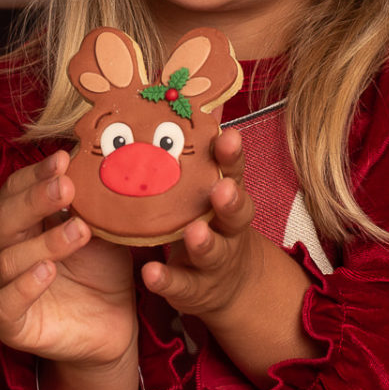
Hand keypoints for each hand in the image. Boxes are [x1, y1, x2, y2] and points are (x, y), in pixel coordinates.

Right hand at [0, 151, 135, 367]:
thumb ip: (90, 201)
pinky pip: (6, 303)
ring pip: (7, 261)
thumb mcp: (98, 229)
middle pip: (4, 221)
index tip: (65, 159)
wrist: (113, 324)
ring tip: (79, 230)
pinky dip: (24, 286)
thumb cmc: (99, 270)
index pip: (13, 191)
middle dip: (35, 200)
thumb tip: (97, 158)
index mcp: (15, 225)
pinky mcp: (8, 325)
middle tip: (67, 187)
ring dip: (44, 242)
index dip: (35, 174)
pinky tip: (47, 271)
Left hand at [140, 129, 261, 319]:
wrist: (231, 285)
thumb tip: (181, 99)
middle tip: (221, 189)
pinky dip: (168, 280)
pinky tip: (152, 273)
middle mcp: (228, 228)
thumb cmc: (208, 220)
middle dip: (230, 200)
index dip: (231, 155)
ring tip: (194, 234)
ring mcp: (216, 261)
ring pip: (214, 252)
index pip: (233, 170)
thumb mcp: (206, 188)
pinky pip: (182, 286)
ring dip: (205, 243)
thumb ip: (196, 154)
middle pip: (236, 212)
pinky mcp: (197, 290)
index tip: (228, 136)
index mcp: (226, 195)